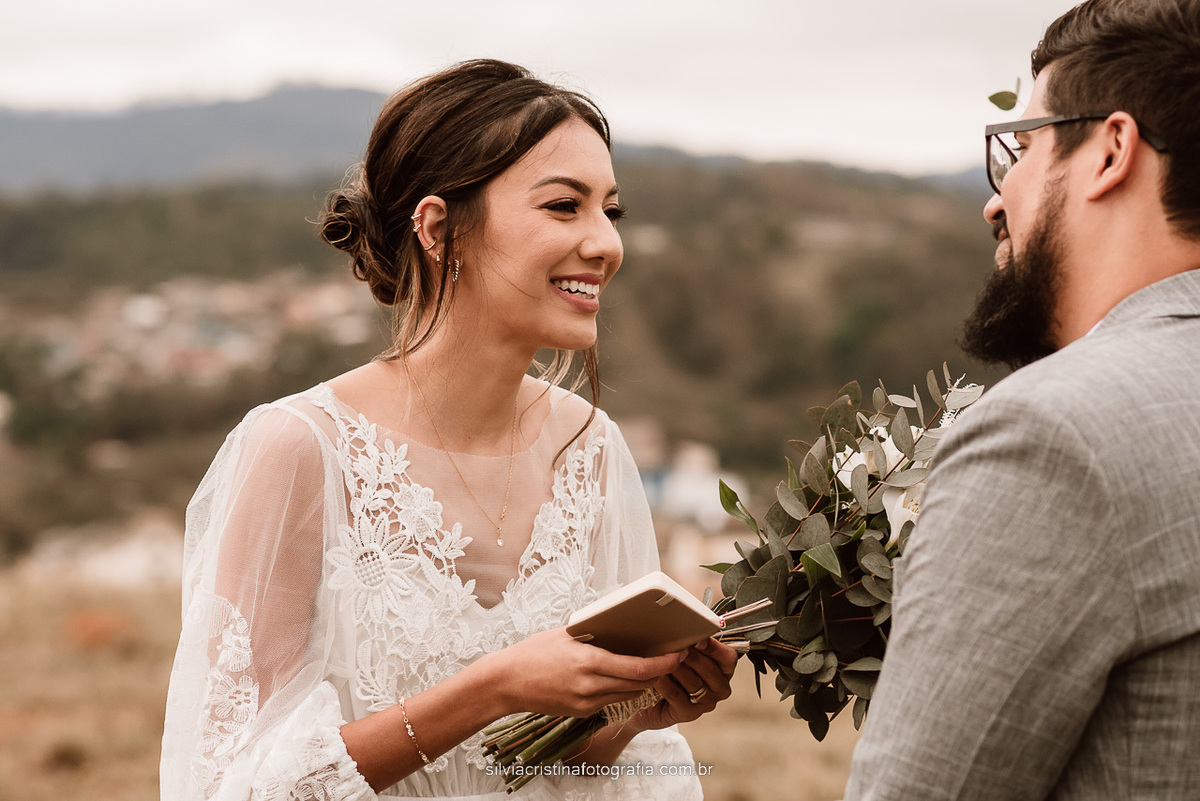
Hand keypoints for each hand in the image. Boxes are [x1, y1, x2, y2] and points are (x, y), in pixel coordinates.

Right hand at [480, 627, 687, 719]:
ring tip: (649, 667)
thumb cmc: (534, 652)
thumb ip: (595, 635)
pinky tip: (619, 678)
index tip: (677, 655)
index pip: (638, 668)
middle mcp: (590, 685)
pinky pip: (610, 701)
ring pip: (628, 695)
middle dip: (658, 673)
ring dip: (641, 683)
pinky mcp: (581, 712)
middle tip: (671, 659)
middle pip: (639, 684)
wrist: (506, 682)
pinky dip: (620, 690)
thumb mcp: (566, 635)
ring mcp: (585, 702)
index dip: (663, 664)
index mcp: (588, 661)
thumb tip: (624, 626)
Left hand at [629, 638, 737, 730]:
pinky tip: (658, 676)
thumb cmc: (670, 673)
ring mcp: (706, 702)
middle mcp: (718, 687)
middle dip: (692, 657)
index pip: (728, 658)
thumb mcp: (684, 653)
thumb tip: (688, 627)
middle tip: (677, 647)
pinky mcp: (689, 713)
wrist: (649, 701)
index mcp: (723, 670)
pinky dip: (667, 684)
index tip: (699, 639)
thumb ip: (692, 643)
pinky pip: (678, 696)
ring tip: (664, 659)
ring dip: (677, 669)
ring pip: (694, 683)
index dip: (714, 648)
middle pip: (711, 671)